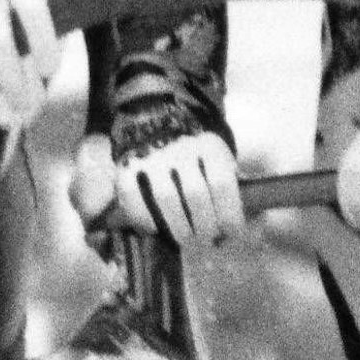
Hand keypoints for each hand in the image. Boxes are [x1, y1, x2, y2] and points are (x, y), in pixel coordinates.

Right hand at [116, 129, 244, 241]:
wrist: (154, 120)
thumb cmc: (193, 151)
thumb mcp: (216, 156)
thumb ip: (224, 183)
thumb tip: (232, 226)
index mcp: (208, 146)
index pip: (222, 183)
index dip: (229, 213)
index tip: (232, 233)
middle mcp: (180, 149)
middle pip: (195, 194)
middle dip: (204, 225)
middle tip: (207, 239)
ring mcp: (152, 157)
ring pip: (166, 198)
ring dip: (178, 226)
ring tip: (186, 240)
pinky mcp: (127, 165)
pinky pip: (133, 196)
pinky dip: (143, 217)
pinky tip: (154, 229)